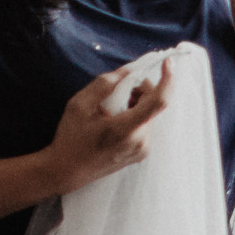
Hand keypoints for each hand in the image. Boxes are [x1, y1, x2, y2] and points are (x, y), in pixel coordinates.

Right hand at [42, 58, 175, 195]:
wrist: (67, 171)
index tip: (167, 62)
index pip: (158, 101)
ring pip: (149, 113)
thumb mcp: (80, 105)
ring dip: (137, 103)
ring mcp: (142, 150)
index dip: (167, 79)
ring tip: (112, 107)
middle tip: (119, 89)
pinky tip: (115, 119)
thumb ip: (105, 84)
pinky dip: (135, 115)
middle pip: (153, 104)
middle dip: (141, 89)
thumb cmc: (71, 138)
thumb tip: (128, 71)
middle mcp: (140, 141)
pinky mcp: (141, 153)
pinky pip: (145, 125)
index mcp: (126, 129)